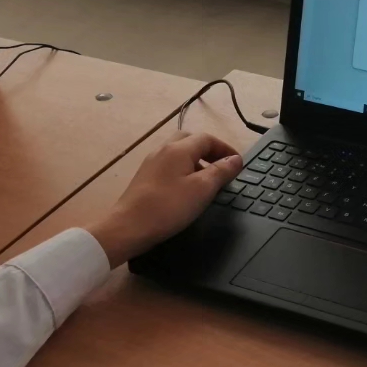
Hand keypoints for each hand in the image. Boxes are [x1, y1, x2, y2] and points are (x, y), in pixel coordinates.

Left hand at [85, 133, 242, 267]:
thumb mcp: (202, 189)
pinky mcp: (145, 178)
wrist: (128, 227)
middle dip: (209, 150)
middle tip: (222, 166)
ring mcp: (151, 163)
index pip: (207, 138)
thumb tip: (236, 159)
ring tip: (207, 179)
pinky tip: (187, 189)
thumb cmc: (168, 207)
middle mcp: (163, 150)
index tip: (238, 164)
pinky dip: (183, 170)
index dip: (225, 149)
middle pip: (190, 140)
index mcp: (178, 149)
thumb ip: (221, 171)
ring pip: (179, 153)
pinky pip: (169, 165)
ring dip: (196, 161)